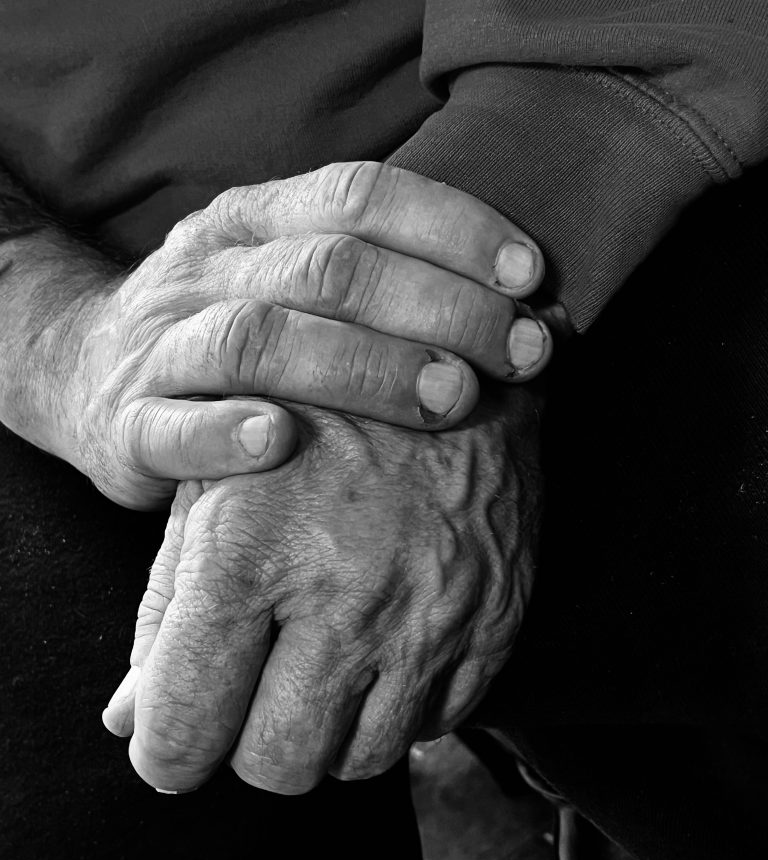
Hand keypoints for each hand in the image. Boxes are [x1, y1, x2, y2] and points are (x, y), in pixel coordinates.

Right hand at [61, 161, 548, 507]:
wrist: (85, 373)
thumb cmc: (225, 333)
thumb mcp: (291, 280)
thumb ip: (385, 282)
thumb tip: (529, 307)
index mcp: (256, 220)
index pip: (360, 196)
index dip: (454, 229)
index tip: (532, 279)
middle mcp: (210, 266)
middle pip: (330, 267)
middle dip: (439, 307)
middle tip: (518, 354)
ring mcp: (164, 342)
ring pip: (260, 337)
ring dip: (365, 368)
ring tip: (451, 399)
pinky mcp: (129, 424)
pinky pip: (175, 425)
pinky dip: (229, 432)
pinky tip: (284, 443)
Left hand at [103, 389, 540, 793]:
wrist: (451, 357)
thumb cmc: (310, 418)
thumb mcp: (213, 486)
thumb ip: (165, 607)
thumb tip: (131, 720)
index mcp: (252, 554)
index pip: (185, 727)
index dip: (166, 754)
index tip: (174, 737)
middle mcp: (346, 598)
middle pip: (275, 765)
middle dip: (248, 746)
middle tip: (253, 697)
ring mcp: (431, 615)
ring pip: (359, 761)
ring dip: (329, 732)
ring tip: (324, 666)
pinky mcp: (495, 621)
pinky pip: (438, 724)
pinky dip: (402, 707)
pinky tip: (387, 648)